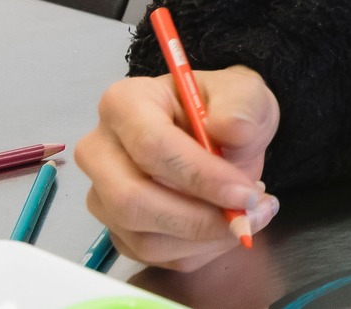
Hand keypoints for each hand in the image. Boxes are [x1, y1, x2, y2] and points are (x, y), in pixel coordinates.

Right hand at [76, 66, 282, 270]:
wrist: (220, 134)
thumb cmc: (223, 109)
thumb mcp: (244, 94)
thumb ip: (242, 107)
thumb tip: (230, 127)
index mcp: (124, 103)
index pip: (151, 145)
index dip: (200, 175)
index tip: (245, 193)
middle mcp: (100, 150)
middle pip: (132, 200)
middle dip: (198, 218)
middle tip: (249, 215)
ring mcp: (103, 195)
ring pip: (143, 238)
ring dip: (204, 238)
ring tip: (247, 218)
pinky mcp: (116, 230)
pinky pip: (153, 256)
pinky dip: (198, 250)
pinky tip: (225, 227)